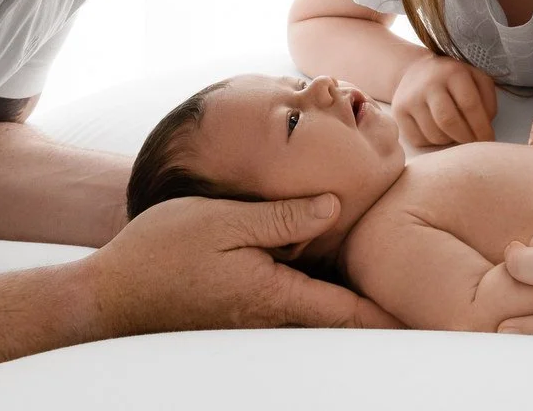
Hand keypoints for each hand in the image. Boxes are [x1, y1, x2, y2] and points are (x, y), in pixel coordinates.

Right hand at [81, 194, 401, 335]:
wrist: (106, 295)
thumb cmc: (161, 253)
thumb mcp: (225, 222)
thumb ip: (283, 217)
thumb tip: (335, 207)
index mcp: (275, 297)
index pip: (346, 314)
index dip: (388, 318)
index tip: (426, 324)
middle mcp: (270, 317)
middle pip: (337, 321)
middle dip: (378, 317)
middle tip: (424, 314)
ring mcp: (254, 320)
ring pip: (315, 315)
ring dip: (349, 308)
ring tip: (391, 300)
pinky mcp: (239, 312)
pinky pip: (290, 306)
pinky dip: (317, 297)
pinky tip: (326, 277)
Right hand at [393, 56, 497, 146]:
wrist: (416, 71)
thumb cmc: (454, 79)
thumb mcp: (476, 78)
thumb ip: (487, 100)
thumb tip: (485, 126)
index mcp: (453, 72)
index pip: (469, 104)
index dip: (482, 127)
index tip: (489, 140)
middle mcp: (429, 83)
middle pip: (448, 121)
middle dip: (466, 138)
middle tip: (474, 144)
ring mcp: (410, 98)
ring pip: (434, 134)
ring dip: (451, 141)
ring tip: (457, 134)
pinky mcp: (398, 112)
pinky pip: (419, 139)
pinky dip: (433, 142)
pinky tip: (440, 132)